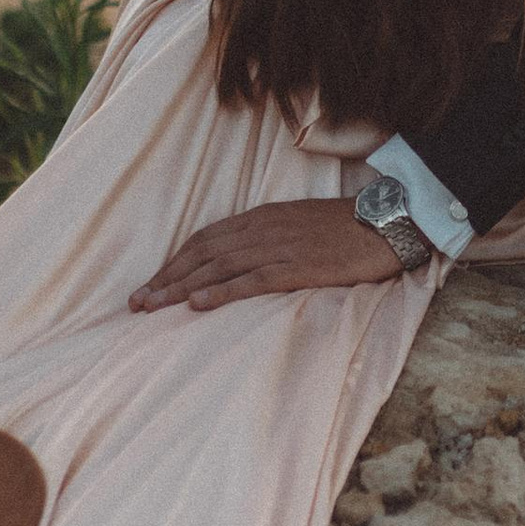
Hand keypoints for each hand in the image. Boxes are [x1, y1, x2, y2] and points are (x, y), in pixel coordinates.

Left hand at [130, 199, 407, 312]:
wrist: (387, 223)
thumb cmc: (346, 227)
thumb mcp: (298, 224)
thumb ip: (267, 237)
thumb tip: (238, 260)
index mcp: (261, 218)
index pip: (205, 239)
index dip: (174, 262)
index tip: (151, 284)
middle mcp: (262, 229)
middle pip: (202, 253)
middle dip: (167, 278)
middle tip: (137, 303)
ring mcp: (279, 247)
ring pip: (218, 267)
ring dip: (181, 288)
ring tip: (154, 307)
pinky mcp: (298, 266)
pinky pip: (252, 279)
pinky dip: (222, 292)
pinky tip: (199, 305)